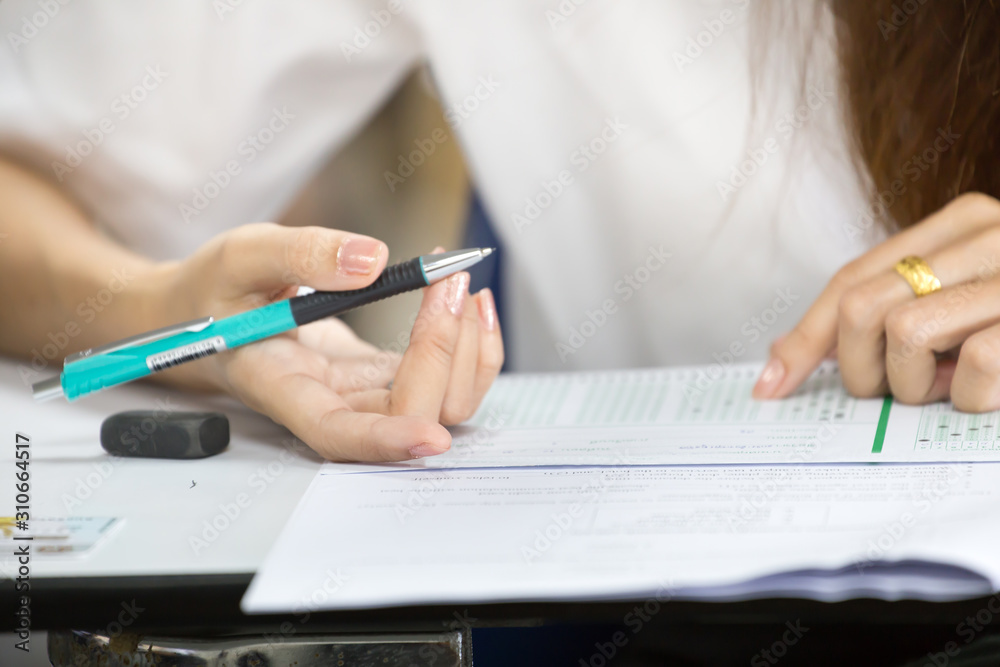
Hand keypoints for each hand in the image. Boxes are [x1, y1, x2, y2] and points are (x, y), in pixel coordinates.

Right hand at [151, 223, 502, 460]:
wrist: (213, 311)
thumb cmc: (216, 293)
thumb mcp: (241, 257)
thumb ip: (301, 255)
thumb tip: (371, 260)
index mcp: (284, 387)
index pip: (337, 434)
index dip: (385, 442)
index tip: (429, 437)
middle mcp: (334, 403)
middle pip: (411, 412)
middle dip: (444, 349)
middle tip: (448, 280)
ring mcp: (366, 393)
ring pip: (444, 403)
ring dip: (470, 350)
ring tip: (461, 285)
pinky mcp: (387, 376)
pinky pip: (447, 378)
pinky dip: (471, 344)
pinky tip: (464, 300)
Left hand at [753, 192, 999, 410]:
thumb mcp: (956, 299)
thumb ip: (884, 308)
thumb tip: (781, 353)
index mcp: (961, 222)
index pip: (851, 278)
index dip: (804, 337)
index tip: (771, 385)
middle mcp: (989, 234)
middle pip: (862, 306)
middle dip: (859, 368)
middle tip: (892, 389)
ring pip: (907, 333)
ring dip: (916, 385)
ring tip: (950, 384)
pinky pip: (975, 363)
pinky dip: (968, 395)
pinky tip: (989, 389)